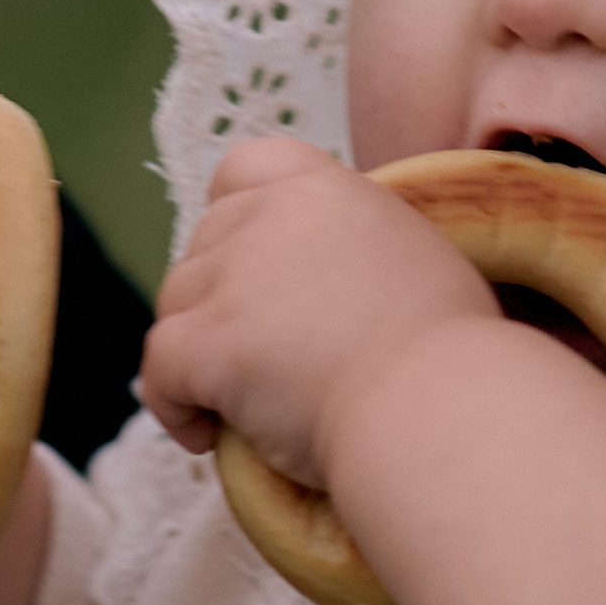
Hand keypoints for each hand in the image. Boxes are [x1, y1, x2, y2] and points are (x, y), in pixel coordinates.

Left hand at [141, 140, 494, 480]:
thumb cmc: (449, 361)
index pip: (245, 167)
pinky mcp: (208, 339)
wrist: (439, 409)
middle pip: (203, 244)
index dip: (232, 214)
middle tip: (251, 357)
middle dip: (214, 297)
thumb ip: (356, 250)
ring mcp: (236, 275)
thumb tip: (323, 286)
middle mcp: (274, 216)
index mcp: (329, 191)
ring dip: (193, 351)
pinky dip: (171, 405)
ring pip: (174, 304)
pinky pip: (156, 368)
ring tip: (232, 406)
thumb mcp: (415, 262)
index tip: (249, 268)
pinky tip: (202, 436)